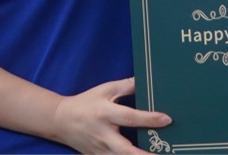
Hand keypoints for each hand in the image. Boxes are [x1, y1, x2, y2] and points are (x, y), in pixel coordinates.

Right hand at [52, 78, 170, 153]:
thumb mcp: (105, 89)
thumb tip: (146, 81)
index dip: (148, 119)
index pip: (129, 117)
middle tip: (162, 153)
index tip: (166, 119)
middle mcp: (103, 134)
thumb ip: (126, 85)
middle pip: (124, 149)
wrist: (61, 121)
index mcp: (105, 113)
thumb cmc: (86, 102)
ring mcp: (100, 149)